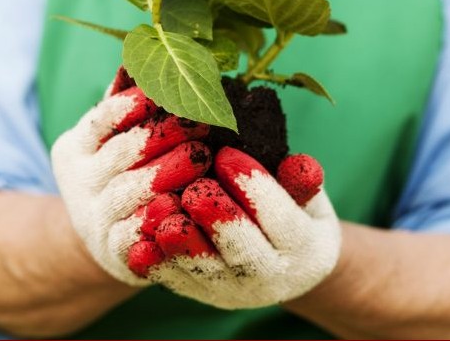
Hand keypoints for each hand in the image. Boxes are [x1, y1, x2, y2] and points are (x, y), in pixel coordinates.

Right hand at [51, 68, 210, 285]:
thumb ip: (129, 102)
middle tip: (200, 122)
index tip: (168, 91)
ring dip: (167, 173)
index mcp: (74, 146)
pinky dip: (161, 219)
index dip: (134, 104)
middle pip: (120, 154)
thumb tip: (144, 48)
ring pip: (128, 192)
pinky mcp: (114, 253)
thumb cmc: (124, 171)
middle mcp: (78, 182)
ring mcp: (93, 219)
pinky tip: (188, 204)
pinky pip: (138, 235)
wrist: (107, 239)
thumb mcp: (116, 136)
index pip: (102, 119)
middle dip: (161, 136)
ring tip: (202, 157)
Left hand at [129, 147, 341, 307]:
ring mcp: (234, 292)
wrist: (287, 267)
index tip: (228, 153)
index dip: (255, 187)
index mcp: (304, 250)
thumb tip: (302, 164)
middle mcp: (271, 279)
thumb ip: (302, 183)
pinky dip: (157, 263)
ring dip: (181, 243)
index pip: (280, 220)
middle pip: (243, 252)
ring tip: (162, 209)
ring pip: (205, 271)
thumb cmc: (296, 215)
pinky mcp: (203, 295)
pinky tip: (140, 239)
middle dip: (218, 219)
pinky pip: (177, 282)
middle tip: (195, 187)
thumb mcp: (309, 198)